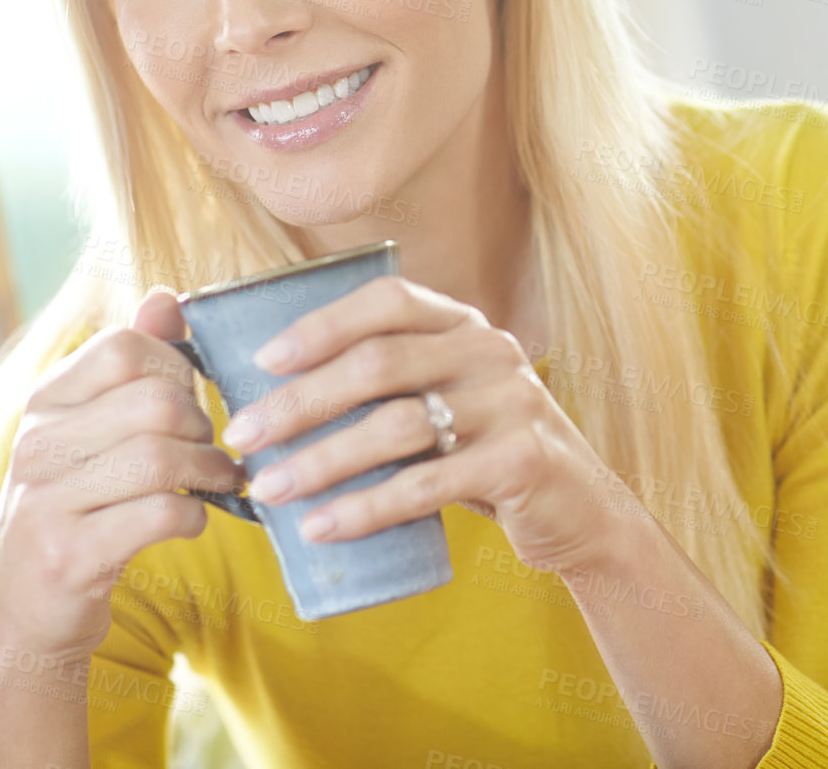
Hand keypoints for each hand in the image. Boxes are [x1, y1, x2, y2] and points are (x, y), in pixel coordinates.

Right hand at [0, 290, 243, 662]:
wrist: (26, 614)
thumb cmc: (80, 507)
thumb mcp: (93, 432)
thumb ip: (133, 366)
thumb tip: (167, 298)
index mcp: (45, 403)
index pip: (123, 347)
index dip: (176, 367)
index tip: (189, 399)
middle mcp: (37, 445)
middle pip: (157, 403)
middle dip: (202, 425)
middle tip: (210, 448)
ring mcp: (47, 502)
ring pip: (162, 458)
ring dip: (210, 471)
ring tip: (218, 480)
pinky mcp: (71, 556)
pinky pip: (163, 513)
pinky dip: (196, 514)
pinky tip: (193, 517)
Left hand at [222, 275, 637, 575]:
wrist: (582, 512)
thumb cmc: (488, 455)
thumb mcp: (451, 402)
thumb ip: (394, 387)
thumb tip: (274, 400)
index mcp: (467, 325)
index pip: (389, 300)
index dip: (322, 324)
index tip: (262, 361)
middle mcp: (492, 352)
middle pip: (379, 364)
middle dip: (301, 401)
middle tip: (244, 436)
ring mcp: (513, 403)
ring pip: (397, 426)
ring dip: (322, 460)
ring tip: (270, 489)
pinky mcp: (522, 461)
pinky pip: (427, 485)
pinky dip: (366, 508)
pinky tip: (322, 527)